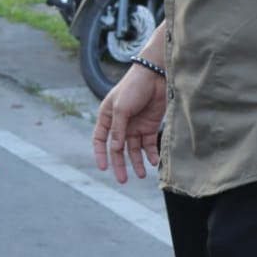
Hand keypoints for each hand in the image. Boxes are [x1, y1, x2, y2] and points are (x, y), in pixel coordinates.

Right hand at [92, 63, 166, 181]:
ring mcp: (136, 126)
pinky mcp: (150, 126)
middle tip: (122, 180)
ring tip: (142, 175)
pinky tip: (154, 162)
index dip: (100, 154)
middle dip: (120, 165)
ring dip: (137, 163)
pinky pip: (149, 144)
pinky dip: (151, 154)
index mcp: (107, 117)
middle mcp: (120, 124)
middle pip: (118, 149)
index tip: (103, 168)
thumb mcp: (121, 108)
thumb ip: (118, 129)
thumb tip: (115, 149)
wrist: (156, 75)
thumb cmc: (133, 87)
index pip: (100, 140)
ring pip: (134, 150)